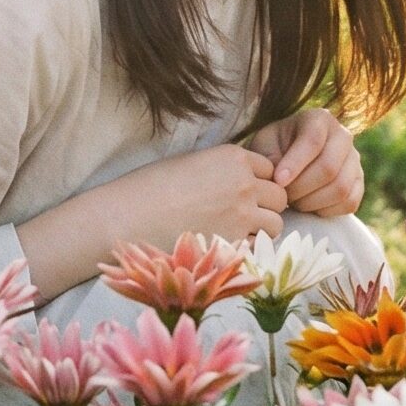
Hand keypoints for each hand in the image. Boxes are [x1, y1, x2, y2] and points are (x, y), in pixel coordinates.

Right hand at [111, 142, 290, 250]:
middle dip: (265, 205)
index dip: (257, 180)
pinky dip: (247, 247)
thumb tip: (239, 179)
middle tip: (241, 213)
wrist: (127, 217)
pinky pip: (257, 247)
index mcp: (233, 157)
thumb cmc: (150, 186)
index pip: (269, 168)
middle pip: (279, 197)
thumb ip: (223, 169)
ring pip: (276, 224)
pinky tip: (223, 244)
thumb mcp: (192, 162)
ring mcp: (242, 216)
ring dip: (261, 228)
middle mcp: (244, 184)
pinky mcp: (233, 244)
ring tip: (235, 230)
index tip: (240, 190)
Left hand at [244, 107, 363, 217]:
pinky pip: (348, 203)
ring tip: (293, 200)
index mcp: (319, 119)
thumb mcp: (264, 145)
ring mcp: (354, 160)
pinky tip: (308, 206)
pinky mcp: (359, 183)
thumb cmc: (273, 149)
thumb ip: (269, 159)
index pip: (313, 141)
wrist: (289, 159)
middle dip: (301, 187)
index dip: (295, 164)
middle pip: (329, 168)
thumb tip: (280, 180)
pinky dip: (325, 210)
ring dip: (312, 201)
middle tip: (282, 195)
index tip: (277, 182)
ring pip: (340, 188)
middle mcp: (343, 136)